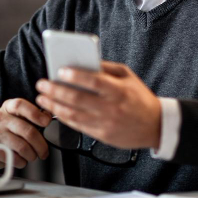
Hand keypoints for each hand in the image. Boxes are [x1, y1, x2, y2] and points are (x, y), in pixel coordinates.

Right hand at [0, 98, 51, 169]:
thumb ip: (34, 116)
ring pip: (23, 147)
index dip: (35, 114)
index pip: (20, 105)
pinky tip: (21, 159)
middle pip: (27, 131)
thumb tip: (48, 117)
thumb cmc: (11, 129)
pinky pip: (14, 159)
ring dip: (32, 155)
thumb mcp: (20, 118)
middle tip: (44, 152)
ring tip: (32, 156)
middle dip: (41, 145)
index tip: (47, 122)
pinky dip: (22, 162)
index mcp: (8, 107)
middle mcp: (0, 118)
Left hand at [34, 61, 161, 149]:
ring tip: (42, 98)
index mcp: (119, 90)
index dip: (75, 76)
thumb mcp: (128, 77)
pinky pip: (78, 126)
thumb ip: (106, 68)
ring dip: (54, 105)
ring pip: (73, 115)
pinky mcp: (102, 136)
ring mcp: (106, 123)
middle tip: (42, 84)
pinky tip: (55, 110)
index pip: (94, 81)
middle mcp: (112, 108)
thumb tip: (83, 61)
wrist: (155, 126)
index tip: (60, 70)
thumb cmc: (140, 98)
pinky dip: (63, 118)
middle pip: (78, 99)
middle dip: (56, 91)